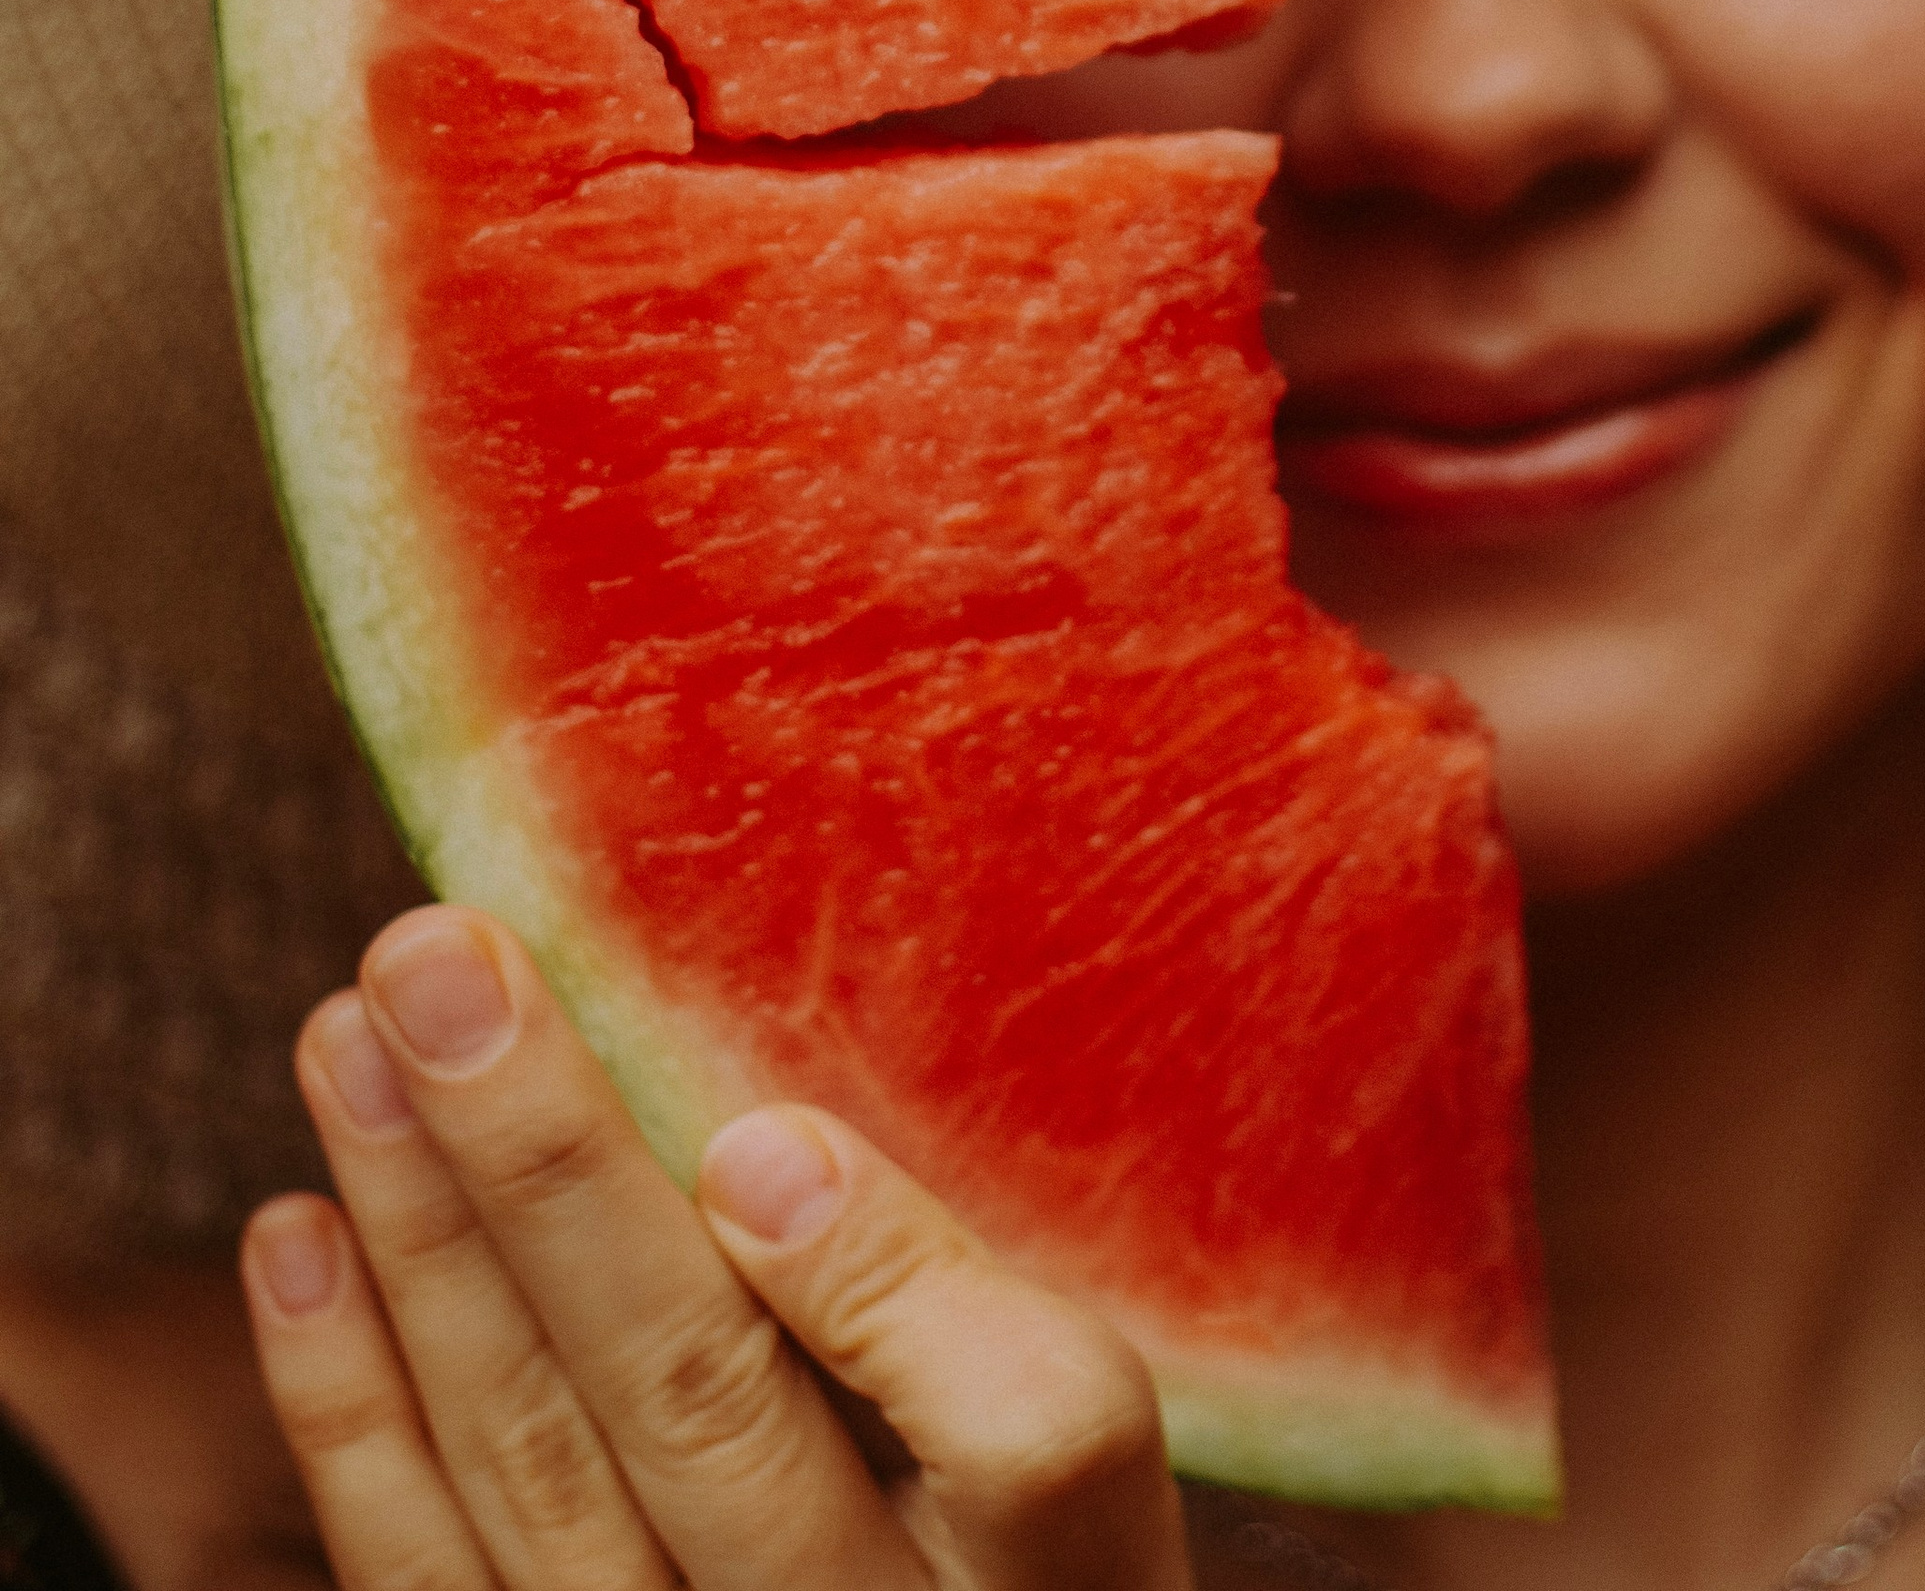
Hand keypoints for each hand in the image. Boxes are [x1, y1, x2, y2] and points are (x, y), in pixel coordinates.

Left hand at [241, 907, 1190, 1589]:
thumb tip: (768, 1145)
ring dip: (425, 1241)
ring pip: (536, 1478)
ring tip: (346, 1034)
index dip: (893, 1291)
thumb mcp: (1071, 1442)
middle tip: (434, 952)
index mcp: (1059, 1577)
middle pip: (705, 1416)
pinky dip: (350, 1410)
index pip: (1030, 1437)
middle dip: (552, 1170)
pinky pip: (425, 1585)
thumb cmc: (1002, 1549)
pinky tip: (298, 1238)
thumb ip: (975, 1309)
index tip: (767, 1133)